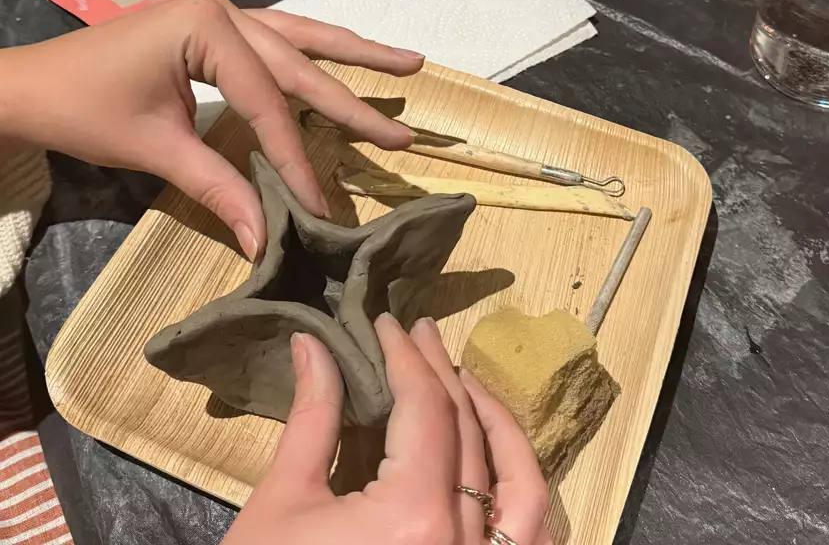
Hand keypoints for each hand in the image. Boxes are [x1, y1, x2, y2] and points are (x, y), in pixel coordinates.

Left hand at [0, 0, 422, 259]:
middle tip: (404, 135)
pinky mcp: (214, 29)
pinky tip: (346, 59)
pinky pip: (280, 40)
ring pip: (302, 37)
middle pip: (302, 65)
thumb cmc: (83, 108)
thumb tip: (266, 242)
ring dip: (354, 54)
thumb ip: (219, 188)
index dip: (297, 160)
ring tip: (409, 63)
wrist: (28, 85)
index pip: (269, 105)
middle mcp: (224, 11)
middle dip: (355, 103)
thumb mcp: (155, 149)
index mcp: (207, 29)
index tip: (322, 207)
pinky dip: (316, 54)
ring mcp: (221, 14)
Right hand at [222, 314, 551, 544]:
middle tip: (418, 334)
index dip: (407, 356)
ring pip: (520, 478)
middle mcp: (465, 543)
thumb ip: (311, 417)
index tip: (388, 324)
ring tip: (463, 379)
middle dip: (442, 374)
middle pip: (469, 433)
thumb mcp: (283, 503)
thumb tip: (313, 344)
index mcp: (415, 518)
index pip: (427, 409)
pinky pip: (527, 526)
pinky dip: (519, 478)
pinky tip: (494, 449)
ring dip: (495, 420)